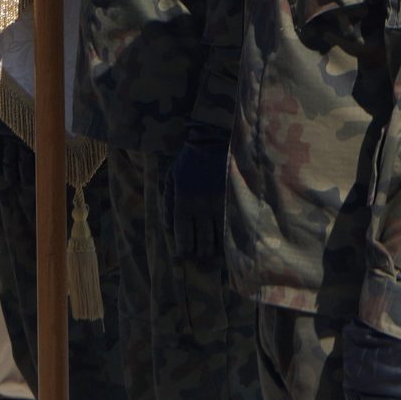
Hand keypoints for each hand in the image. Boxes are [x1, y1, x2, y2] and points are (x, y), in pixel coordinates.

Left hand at [168, 131, 228, 263]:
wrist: (212, 141)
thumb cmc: (188, 160)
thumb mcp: (171, 178)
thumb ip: (168, 203)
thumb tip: (168, 227)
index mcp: (184, 201)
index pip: (183, 232)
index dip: (182, 248)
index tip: (182, 257)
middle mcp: (201, 206)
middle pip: (201, 238)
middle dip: (199, 252)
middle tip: (198, 258)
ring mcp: (218, 204)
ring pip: (217, 234)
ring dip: (213, 248)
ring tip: (210, 255)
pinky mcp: (231, 200)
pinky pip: (229, 224)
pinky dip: (227, 237)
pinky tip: (225, 244)